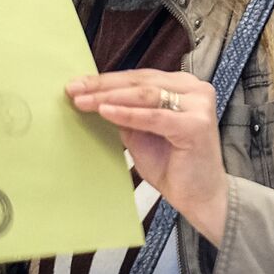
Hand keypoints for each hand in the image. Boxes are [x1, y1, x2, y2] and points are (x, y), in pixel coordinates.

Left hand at [68, 70, 229, 243]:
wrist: (200, 196)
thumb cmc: (173, 165)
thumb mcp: (142, 133)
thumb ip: (127, 113)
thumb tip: (93, 98)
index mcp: (184, 86)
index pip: (140, 77)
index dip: (107, 80)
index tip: (76, 84)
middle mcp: (195, 89)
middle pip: (141, 82)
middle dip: (104, 86)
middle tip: (73, 89)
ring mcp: (198, 105)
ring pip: (146, 94)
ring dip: (110, 97)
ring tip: (83, 101)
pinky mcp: (196, 125)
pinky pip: (154, 117)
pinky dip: (127, 114)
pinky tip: (105, 112)